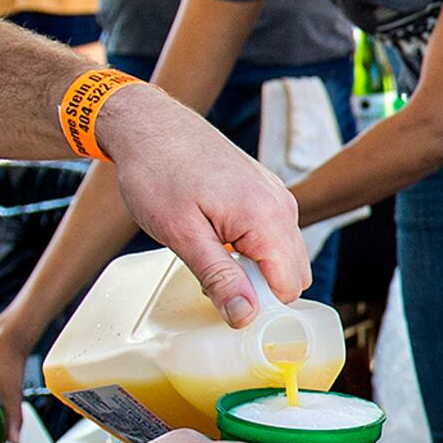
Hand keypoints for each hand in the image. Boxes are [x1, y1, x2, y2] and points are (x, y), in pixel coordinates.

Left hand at [89, 79, 308, 325]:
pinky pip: (273, 235)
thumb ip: (219, 277)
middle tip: (214, 282)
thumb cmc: (158, 173)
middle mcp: (281, 206)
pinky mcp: (264, 191)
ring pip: (284, 256)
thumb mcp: (182, 234)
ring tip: (211, 256)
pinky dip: (252, 248)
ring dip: (255, 269)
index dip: (261, 306)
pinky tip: (216, 239)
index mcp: (267, 218)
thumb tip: (246, 317)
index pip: (289, 287)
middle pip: (294, 274)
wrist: (149, 125)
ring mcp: (275, 196)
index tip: (225, 306)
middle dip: (261, 290)